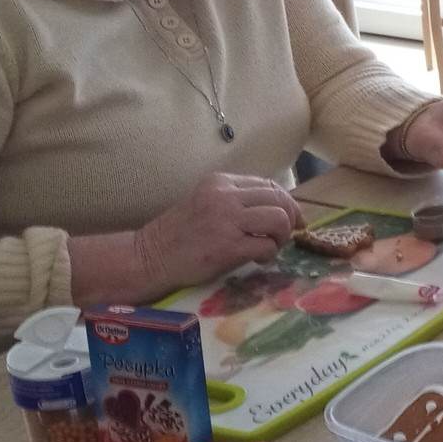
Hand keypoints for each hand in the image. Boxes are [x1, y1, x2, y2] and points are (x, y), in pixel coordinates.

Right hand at [137, 172, 303, 288]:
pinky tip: (257, 259)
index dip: (287, 203)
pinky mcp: (228, 246)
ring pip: (279, 219)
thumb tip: (281, 209)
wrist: (149, 257)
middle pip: (279, 200)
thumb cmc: (180, 234)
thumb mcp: (208, 203)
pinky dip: (269, 254)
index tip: (292, 218)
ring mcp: (226, 220)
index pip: (269, 186)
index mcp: (220, 182)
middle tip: (284, 236)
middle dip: (290, 219)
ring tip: (269, 247)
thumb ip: (238, 201)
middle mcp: (224, 196)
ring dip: (281, 237)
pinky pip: (267, 245)